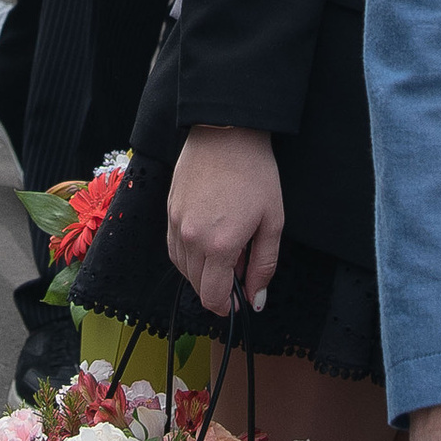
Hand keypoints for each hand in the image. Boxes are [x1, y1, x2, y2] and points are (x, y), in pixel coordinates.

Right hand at [167, 124, 283, 316]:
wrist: (227, 133)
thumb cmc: (255, 174)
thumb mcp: (272, 222)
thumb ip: (263, 265)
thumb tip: (255, 298)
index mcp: (219, 246)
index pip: (212, 297)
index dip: (226, 307)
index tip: (238, 303)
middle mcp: (192, 239)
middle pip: (196, 285)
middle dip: (217, 288)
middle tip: (239, 269)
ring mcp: (176, 224)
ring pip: (183, 268)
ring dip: (202, 272)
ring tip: (225, 252)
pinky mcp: (168, 211)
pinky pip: (174, 247)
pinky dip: (188, 255)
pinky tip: (206, 242)